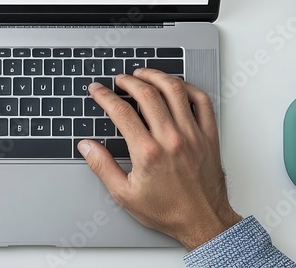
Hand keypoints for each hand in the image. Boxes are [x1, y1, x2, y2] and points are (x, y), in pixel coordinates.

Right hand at [78, 69, 241, 249]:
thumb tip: (86, 146)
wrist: (202, 222)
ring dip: (156, 76)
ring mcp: (193, 135)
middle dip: (129, 81)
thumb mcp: (125, 195)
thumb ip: (103, 167)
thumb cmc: (167, 211)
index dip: (105, 96)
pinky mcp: (209, 136)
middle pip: (147, 94)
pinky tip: (177, 86)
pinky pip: (202, 101)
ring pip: (175, 91)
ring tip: (144, 74)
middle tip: (119, 80)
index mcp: (148, 153)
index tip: (97, 90)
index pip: (121, 112)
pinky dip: (189, 88)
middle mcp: (171, 139)